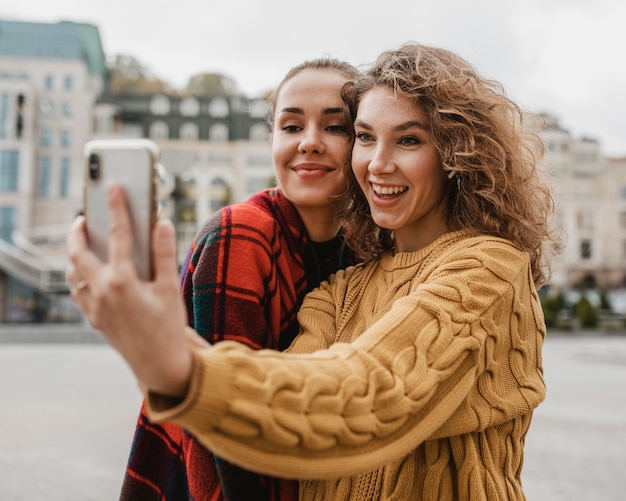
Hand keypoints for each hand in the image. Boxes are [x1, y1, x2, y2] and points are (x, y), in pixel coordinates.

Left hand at [66, 183, 192, 397]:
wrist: (159, 366)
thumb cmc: (168, 328)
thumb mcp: (171, 289)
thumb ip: (164, 254)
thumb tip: (161, 224)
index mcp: (122, 281)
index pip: (117, 235)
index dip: (116, 208)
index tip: (113, 187)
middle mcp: (101, 291)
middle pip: (78, 252)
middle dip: (77, 231)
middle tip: (83, 216)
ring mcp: (94, 306)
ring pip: (72, 272)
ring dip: (75, 253)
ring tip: (84, 241)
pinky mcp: (94, 317)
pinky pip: (77, 290)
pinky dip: (79, 274)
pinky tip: (90, 271)